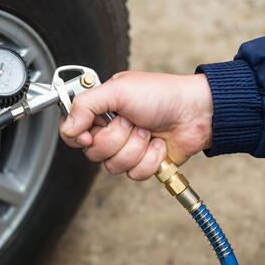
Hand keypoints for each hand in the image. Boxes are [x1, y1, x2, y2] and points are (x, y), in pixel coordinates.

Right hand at [59, 71, 212, 179]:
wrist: (196, 112)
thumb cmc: (161, 94)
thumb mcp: (118, 90)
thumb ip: (86, 105)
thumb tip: (67, 127)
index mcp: (99, 111)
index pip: (72, 132)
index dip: (79, 137)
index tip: (90, 133)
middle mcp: (109, 131)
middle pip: (93, 152)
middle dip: (117, 138)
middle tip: (132, 121)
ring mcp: (125, 149)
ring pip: (114, 166)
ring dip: (136, 147)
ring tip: (148, 131)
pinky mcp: (142, 163)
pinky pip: (134, 174)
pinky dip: (150, 159)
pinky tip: (158, 144)